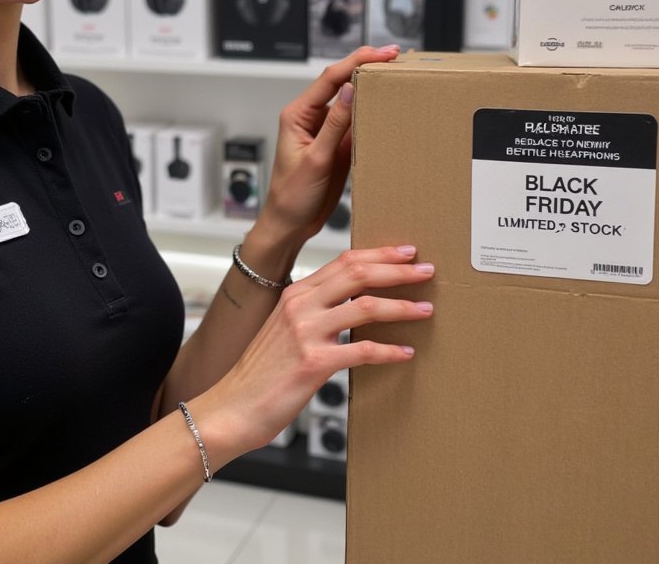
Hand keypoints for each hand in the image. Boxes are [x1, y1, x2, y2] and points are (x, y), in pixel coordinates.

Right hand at [198, 245, 433, 455]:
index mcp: (296, 293)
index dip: (379, 254)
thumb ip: (313, 311)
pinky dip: (389, 351)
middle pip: (358, 274)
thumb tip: (353, 303)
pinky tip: (405, 353)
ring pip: (366, 307)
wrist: (232, 406)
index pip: (344, 260)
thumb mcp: (284, 329)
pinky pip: (362, 351)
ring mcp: (306, 332)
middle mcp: (300, 306)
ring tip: (425, 309)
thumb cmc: (261, 373)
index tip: (406, 252)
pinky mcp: (313, 363)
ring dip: (402, 306)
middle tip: (426, 270)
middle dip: (397, 270)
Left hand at [258, 44, 399, 246]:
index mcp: (298, 114)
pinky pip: (356, 123)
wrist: (290, 224)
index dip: (357, 61)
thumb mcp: (316, 160)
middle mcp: (311, 117)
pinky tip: (389, 110)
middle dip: (367, 66)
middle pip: (341, 82)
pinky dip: (372, 114)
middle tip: (396, 57)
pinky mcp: (336, 145)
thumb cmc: (291, 195)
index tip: (382, 53)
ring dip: (371, 89)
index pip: (330, 78)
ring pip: (351, 101)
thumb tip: (350, 90)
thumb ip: (334, 125)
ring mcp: (325, 130)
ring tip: (396, 76)